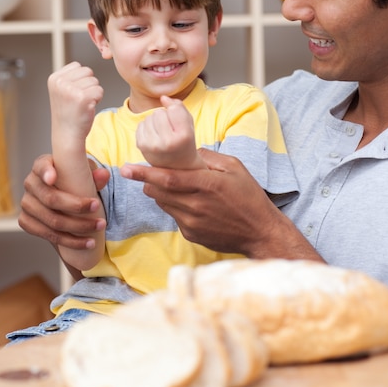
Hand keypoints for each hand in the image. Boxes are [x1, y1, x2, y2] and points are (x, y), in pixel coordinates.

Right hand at [19, 155, 108, 253]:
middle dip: (76, 206)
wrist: (63, 195)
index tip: (53, 178)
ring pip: (52, 221)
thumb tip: (104, 175)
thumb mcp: (84, 172)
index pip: (41, 167)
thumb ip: (94, 174)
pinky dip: (70, 241)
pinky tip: (86, 243)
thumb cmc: (73, 178)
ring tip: (99, 227)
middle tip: (97, 207)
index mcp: (42, 166)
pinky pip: (47, 235)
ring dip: (78, 227)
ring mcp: (27, 204)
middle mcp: (30, 184)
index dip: (46, 172)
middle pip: (51, 199)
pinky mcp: (27, 222)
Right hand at [48, 61, 103, 140]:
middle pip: (88, 71)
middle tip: (79, 99)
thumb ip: (70, 77)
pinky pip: (100, 90)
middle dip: (88, 84)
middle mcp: (60, 83)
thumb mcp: (62, 91)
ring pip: (95, 81)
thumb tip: (84, 68)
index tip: (73, 94)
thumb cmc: (68, 113)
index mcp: (54, 78)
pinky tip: (88, 107)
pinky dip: (98, 99)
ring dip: (93, 92)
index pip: (78, 66)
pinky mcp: (82, 98)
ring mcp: (71, 90)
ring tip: (83, 104)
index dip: (81, 79)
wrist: (67, 134)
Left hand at [121, 148, 322, 261]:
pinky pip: (174, 216)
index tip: (127, 168)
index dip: (145, 173)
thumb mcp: (235, 167)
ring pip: (164, 204)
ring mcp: (193, 223)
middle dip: (146, 181)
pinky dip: (172, 206)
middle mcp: (197, 205)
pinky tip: (185, 201)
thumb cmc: (250, 196)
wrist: (260, 232)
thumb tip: (189, 151)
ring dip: (158, 193)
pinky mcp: (192, 235)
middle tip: (137, 171)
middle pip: (159, 192)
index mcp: (207, 184)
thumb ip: (209, 156)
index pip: (168, 178)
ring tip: (163, 184)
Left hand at [136, 96, 205, 169]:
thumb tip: (162, 98)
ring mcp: (152, 145)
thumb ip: (178, 106)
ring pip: (149, 117)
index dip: (176, 112)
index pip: (174, 108)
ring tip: (162, 135)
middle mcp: (167, 142)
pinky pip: (141, 124)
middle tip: (170, 131)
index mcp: (183, 136)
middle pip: (159, 112)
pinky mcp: (141, 146)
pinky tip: (154, 137)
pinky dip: (147, 128)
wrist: (177, 166)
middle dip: (164, 117)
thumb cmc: (184, 142)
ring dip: (155, 122)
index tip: (179, 125)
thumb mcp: (189, 123)